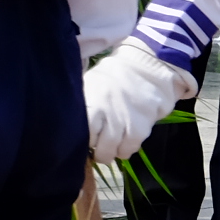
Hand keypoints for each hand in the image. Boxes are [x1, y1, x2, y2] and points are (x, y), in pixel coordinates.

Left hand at [84, 40, 193, 161]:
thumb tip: (69, 123)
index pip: (77, 130)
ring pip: (110, 152)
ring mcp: (122, 123)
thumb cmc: (114, 75)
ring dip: (110, 151)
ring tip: (111, 142)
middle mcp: (104, 113)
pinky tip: (125, 140)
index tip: (80, 137)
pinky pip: (128, 150)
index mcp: (89, 100)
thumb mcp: (91, 83)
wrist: (149, 68)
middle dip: (94, 148)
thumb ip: (82, 103)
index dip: (77, 138)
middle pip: (93, 145)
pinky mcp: (140, 130)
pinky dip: (125, 149)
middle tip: (97, 143)